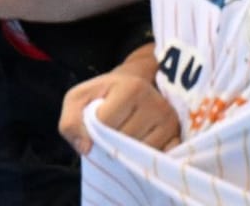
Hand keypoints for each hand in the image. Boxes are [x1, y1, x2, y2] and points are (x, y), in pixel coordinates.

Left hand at [59, 70, 180, 156]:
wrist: (134, 86)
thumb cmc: (103, 95)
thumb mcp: (79, 99)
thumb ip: (71, 122)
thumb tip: (86, 149)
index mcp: (132, 88)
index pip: (105, 123)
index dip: (92, 131)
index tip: (93, 127)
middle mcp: (156, 104)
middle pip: (124, 141)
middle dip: (109, 145)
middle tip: (107, 136)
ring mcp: (170, 122)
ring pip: (140, 155)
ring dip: (125, 155)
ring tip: (121, 142)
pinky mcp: (178, 139)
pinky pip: (156, 162)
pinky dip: (142, 162)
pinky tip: (135, 151)